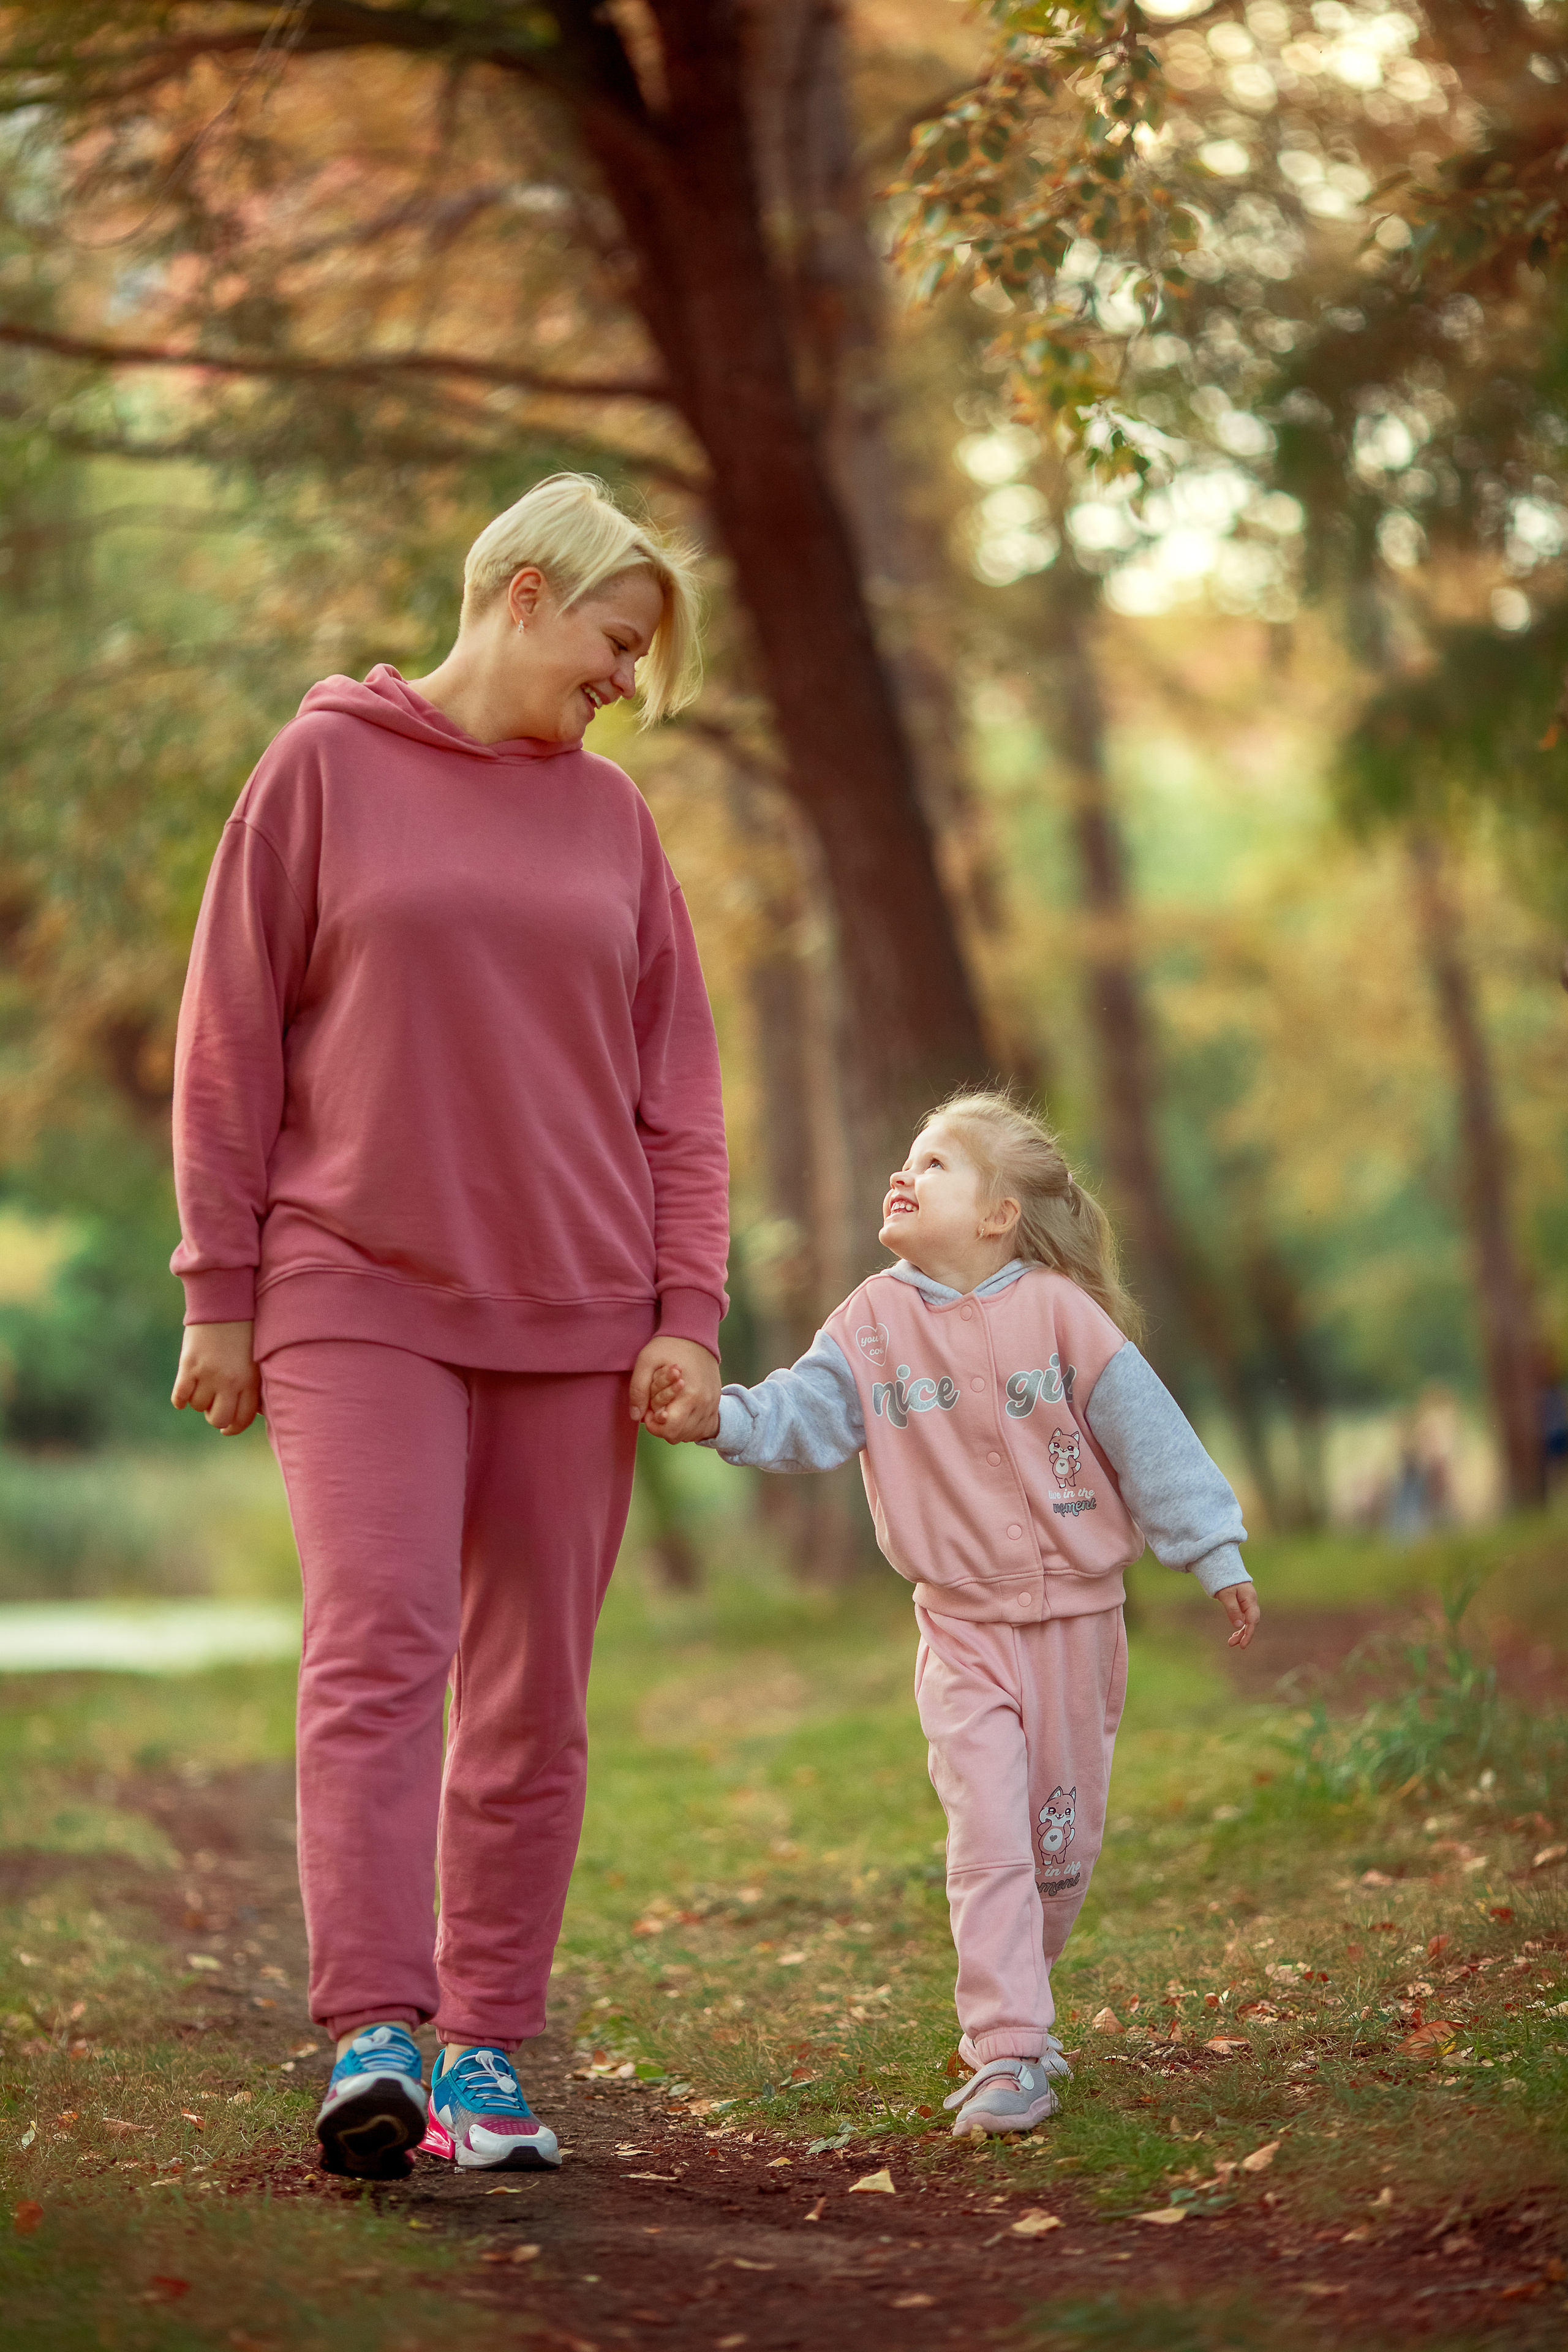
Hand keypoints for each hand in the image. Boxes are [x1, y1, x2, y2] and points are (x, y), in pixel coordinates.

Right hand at [171, 1320, 261, 1435]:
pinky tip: (183, 1393)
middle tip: (213, 1408)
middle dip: (215, 1418)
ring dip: (199, 1401)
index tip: (227, 1428)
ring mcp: (208, 1375)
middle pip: (218, 1419)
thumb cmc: (244, 1331)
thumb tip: (248, 1413)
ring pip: (198, 1407)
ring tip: (202, 1387)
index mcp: (250, 1381)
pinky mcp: (188, 1366)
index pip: (242, 1419)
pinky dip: (180, 1399)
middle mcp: (230, 1382)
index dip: (232, 1428)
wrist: (224, 1303)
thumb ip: (251, 1385)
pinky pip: (180, 1397)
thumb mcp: (255, 1360)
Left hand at [629, 1336, 719, 1442]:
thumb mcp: (645, 1362)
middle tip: (657, 1410)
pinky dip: (692, 1427)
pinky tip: (682, 1415)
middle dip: (664, 1428)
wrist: (695, 1335)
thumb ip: (638, 1390)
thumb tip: (636, 1416)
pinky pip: (705, 1428)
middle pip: (681, 1436)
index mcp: (689, 1395)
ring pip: (692, 1435)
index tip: (649, 1412)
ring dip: (678, 1429)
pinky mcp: (716, 1403)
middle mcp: (704, 1403)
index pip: (671, 1430)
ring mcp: (712, 1404)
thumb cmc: (668, 1347)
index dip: (654, 1426)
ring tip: (669, 1411)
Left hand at [1217, 1581, 1259, 1648]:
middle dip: (1244, 1635)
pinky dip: (1239, 1626)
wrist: (1225, 1569)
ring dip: (1241, 1632)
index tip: (1243, 1644)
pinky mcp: (1243, 1605)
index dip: (1249, 1633)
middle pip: (1251, 1622)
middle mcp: (1251, 1602)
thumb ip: (1232, 1609)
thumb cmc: (1226, 1580)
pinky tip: (1235, 1633)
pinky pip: (1244, 1618)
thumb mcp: (1226, 1595)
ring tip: (1231, 1642)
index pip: (1252, 1620)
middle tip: (1232, 1644)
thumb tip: (1238, 1625)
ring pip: (1247, 1621)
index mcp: (1250, 1599)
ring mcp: (1248, 1604)